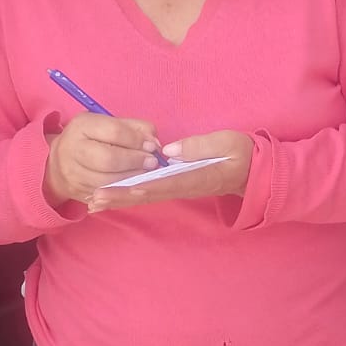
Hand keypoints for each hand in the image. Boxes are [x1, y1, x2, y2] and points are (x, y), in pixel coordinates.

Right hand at [44, 113, 162, 206]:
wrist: (58, 163)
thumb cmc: (91, 139)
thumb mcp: (109, 124)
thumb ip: (135, 128)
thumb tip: (154, 143)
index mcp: (81, 126)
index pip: (114, 132)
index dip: (137, 140)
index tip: (152, 146)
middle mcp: (72, 150)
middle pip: (109, 159)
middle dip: (135, 161)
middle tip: (152, 162)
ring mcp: (73, 175)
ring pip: (108, 181)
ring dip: (132, 178)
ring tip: (145, 173)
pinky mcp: (79, 193)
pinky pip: (106, 195)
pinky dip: (124, 190)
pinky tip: (133, 184)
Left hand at [87, 130, 253, 212]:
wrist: (252, 171)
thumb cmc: (241, 153)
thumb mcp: (226, 142)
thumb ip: (199, 146)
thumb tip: (169, 150)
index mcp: (195, 176)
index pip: (163, 183)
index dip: (138, 186)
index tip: (117, 188)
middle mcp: (183, 187)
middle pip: (147, 194)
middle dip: (120, 197)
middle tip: (93, 199)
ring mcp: (179, 189)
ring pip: (145, 196)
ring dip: (120, 199)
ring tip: (94, 202)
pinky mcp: (175, 186)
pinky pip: (149, 193)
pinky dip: (129, 196)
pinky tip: (112, 197)